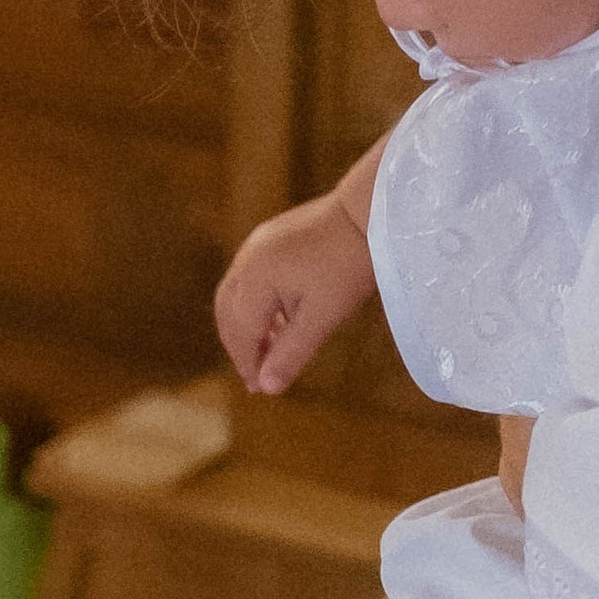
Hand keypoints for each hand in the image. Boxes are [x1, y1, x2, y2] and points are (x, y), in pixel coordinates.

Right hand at [215, 189, 377, 397]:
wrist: (369, 209)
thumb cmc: (349, 265)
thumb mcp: (323, 316)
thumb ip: (291, 352)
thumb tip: (267, 388)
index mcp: (255, 279)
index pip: (241, 332)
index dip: (248, 363)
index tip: (259, 389)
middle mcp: (247, 260)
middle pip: (228, 313)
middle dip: (239, 346)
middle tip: (255, 375)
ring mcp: (257, 244)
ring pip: (237, 295)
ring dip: (247, 326)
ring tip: (269, 351)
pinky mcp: (270, 236)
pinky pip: (251, 278)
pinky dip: (257, 305)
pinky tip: (280, 319)